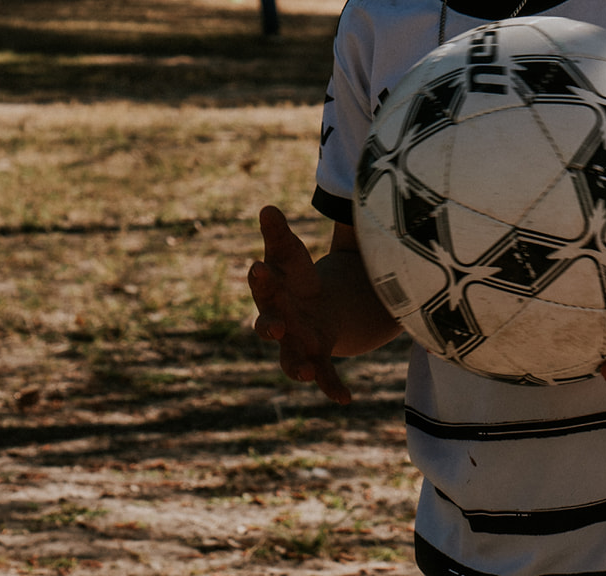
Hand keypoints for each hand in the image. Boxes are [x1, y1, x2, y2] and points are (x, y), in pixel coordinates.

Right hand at [247, 205, 351, 402]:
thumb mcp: (291, 253)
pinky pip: (324, 376)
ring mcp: (297, 345)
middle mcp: (279, 323)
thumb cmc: (296, 277)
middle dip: (269, 326)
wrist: (313, 308)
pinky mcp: (318, 359)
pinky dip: (332, 387)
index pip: (263, 284)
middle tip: (274, 326)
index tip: (259, 267)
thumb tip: (267, 207)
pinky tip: (345, 398)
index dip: (261, 277)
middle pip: (268, 325)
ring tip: (306, 371)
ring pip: (290, 361)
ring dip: (296, 367)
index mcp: (272, 293)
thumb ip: (279, 234)